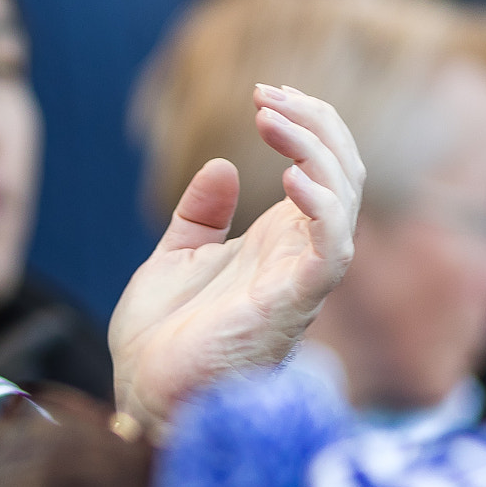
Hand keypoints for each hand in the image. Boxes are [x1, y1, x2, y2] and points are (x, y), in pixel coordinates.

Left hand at [109, 84, 362, 434]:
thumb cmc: (161, 340)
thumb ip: (200, 215)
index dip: (306, 123)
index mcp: (276, 242)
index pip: (322, 168)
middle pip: (341, 171)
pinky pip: (331, 249)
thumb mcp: (175, 259)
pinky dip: (323, 207)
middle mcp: (298, 255)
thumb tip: (221, 165)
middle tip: (267, 94)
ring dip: (315, 148)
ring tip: (269, 117)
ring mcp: (300, 278)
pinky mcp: (293, 304)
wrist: (142, 394)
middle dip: (314, 122)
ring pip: (343, 199)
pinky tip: (291, 177)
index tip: (264, 92)